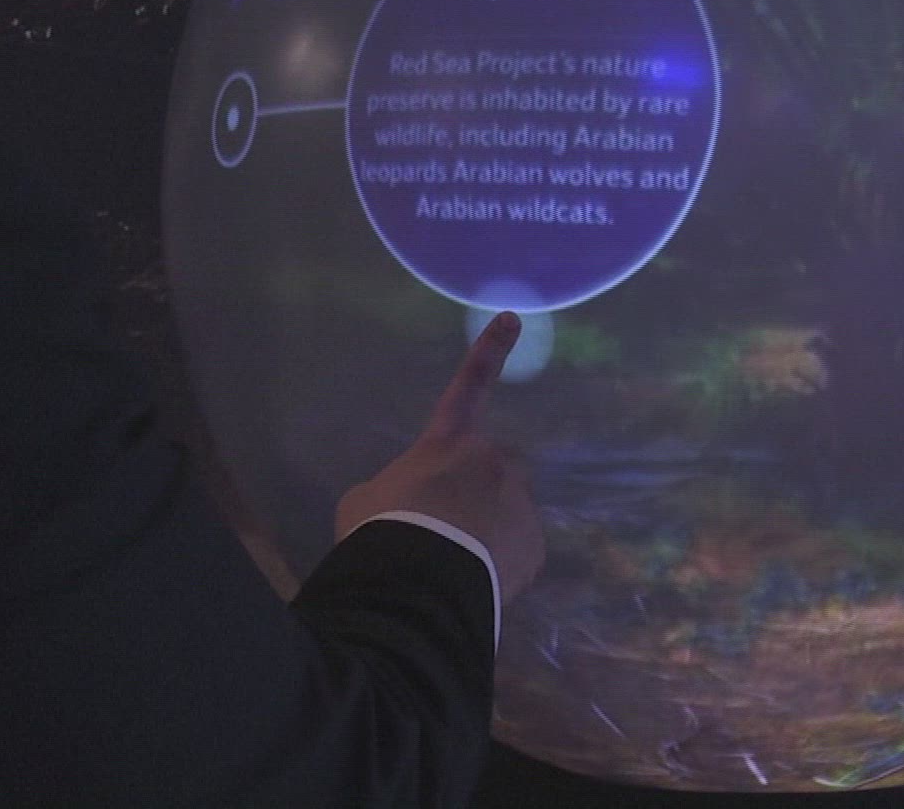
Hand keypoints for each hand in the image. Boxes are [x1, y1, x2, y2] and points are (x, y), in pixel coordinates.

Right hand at [335, 311, 544, 605]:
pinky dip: (498, 564)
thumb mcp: (369, 499)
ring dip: (485, 531)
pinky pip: (516, 551)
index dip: (488, 352)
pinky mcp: (535, 545)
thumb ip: (400, 487)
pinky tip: (469, 582)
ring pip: (505, 514)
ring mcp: (520, 503)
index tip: (513, 317)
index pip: (468, 386)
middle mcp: (493, 463)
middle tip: (439, 531)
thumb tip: (417, 505)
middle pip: (488, 473)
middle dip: (472, 495)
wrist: (416, 585)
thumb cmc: (382, 531)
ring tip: (451, 564)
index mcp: (448, 442)